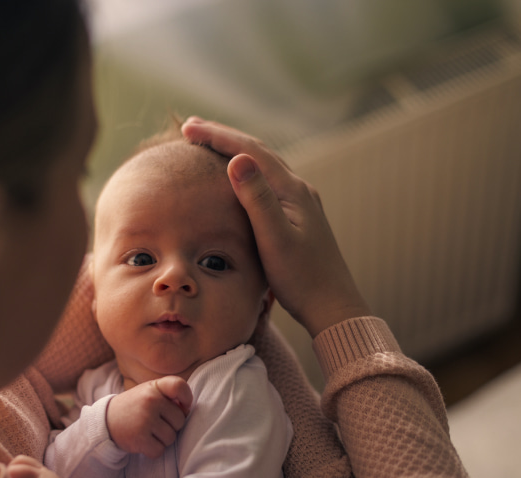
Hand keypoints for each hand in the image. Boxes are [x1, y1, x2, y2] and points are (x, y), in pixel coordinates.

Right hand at [107, 376, 192, 457]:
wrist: (106, 420)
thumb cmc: (135, 406)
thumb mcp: (149, 392)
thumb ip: (169, 396)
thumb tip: (187, 409)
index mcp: (154, 387)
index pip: (179, 386)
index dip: (187, 398)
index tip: (182, 406)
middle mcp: (150, 401)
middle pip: (180, 421)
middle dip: (171, 426)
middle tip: (156, 423)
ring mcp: (145, 419)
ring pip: (171, 438)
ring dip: (162, 440)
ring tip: (149, 432)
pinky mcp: (139, 438)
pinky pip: (160, 450)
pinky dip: (154, 450)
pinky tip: (144, 442)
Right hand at [182, 116, 370, 337]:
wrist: (331, 306)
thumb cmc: (302, 279)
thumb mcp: (275, 239)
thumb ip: (257, 199)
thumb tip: (238, 160)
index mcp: (292, 191)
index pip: (251, 151)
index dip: (218, 136)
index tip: (188, 128)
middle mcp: (298, 190)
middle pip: (257, 152)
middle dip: (224, 137)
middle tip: (191, 127)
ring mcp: (299, 202)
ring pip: (262, 165)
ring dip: (234, 150)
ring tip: (208, 144)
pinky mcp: (297, 216)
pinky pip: (266, 181)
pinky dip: (245, 171)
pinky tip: (236, 178)